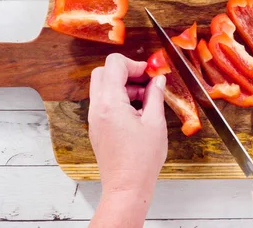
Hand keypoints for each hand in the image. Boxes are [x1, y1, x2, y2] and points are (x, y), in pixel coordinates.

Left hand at [88, 53, 167, 197]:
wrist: (126, 188)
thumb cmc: (141, 160)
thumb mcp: (155, 123)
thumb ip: (155, 96)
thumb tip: (158, 80)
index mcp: (110, 103)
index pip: (114, 64)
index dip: (134, 64)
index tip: (150, 73)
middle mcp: (97, 108)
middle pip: (103, 73)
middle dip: (125, 72)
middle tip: (146, 82)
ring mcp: (94, 119)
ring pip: (102, 88)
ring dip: (123, 86)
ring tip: (145, 100)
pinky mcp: (97, 128)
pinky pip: (104, 103)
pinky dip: (118, 99)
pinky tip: (137, 113)